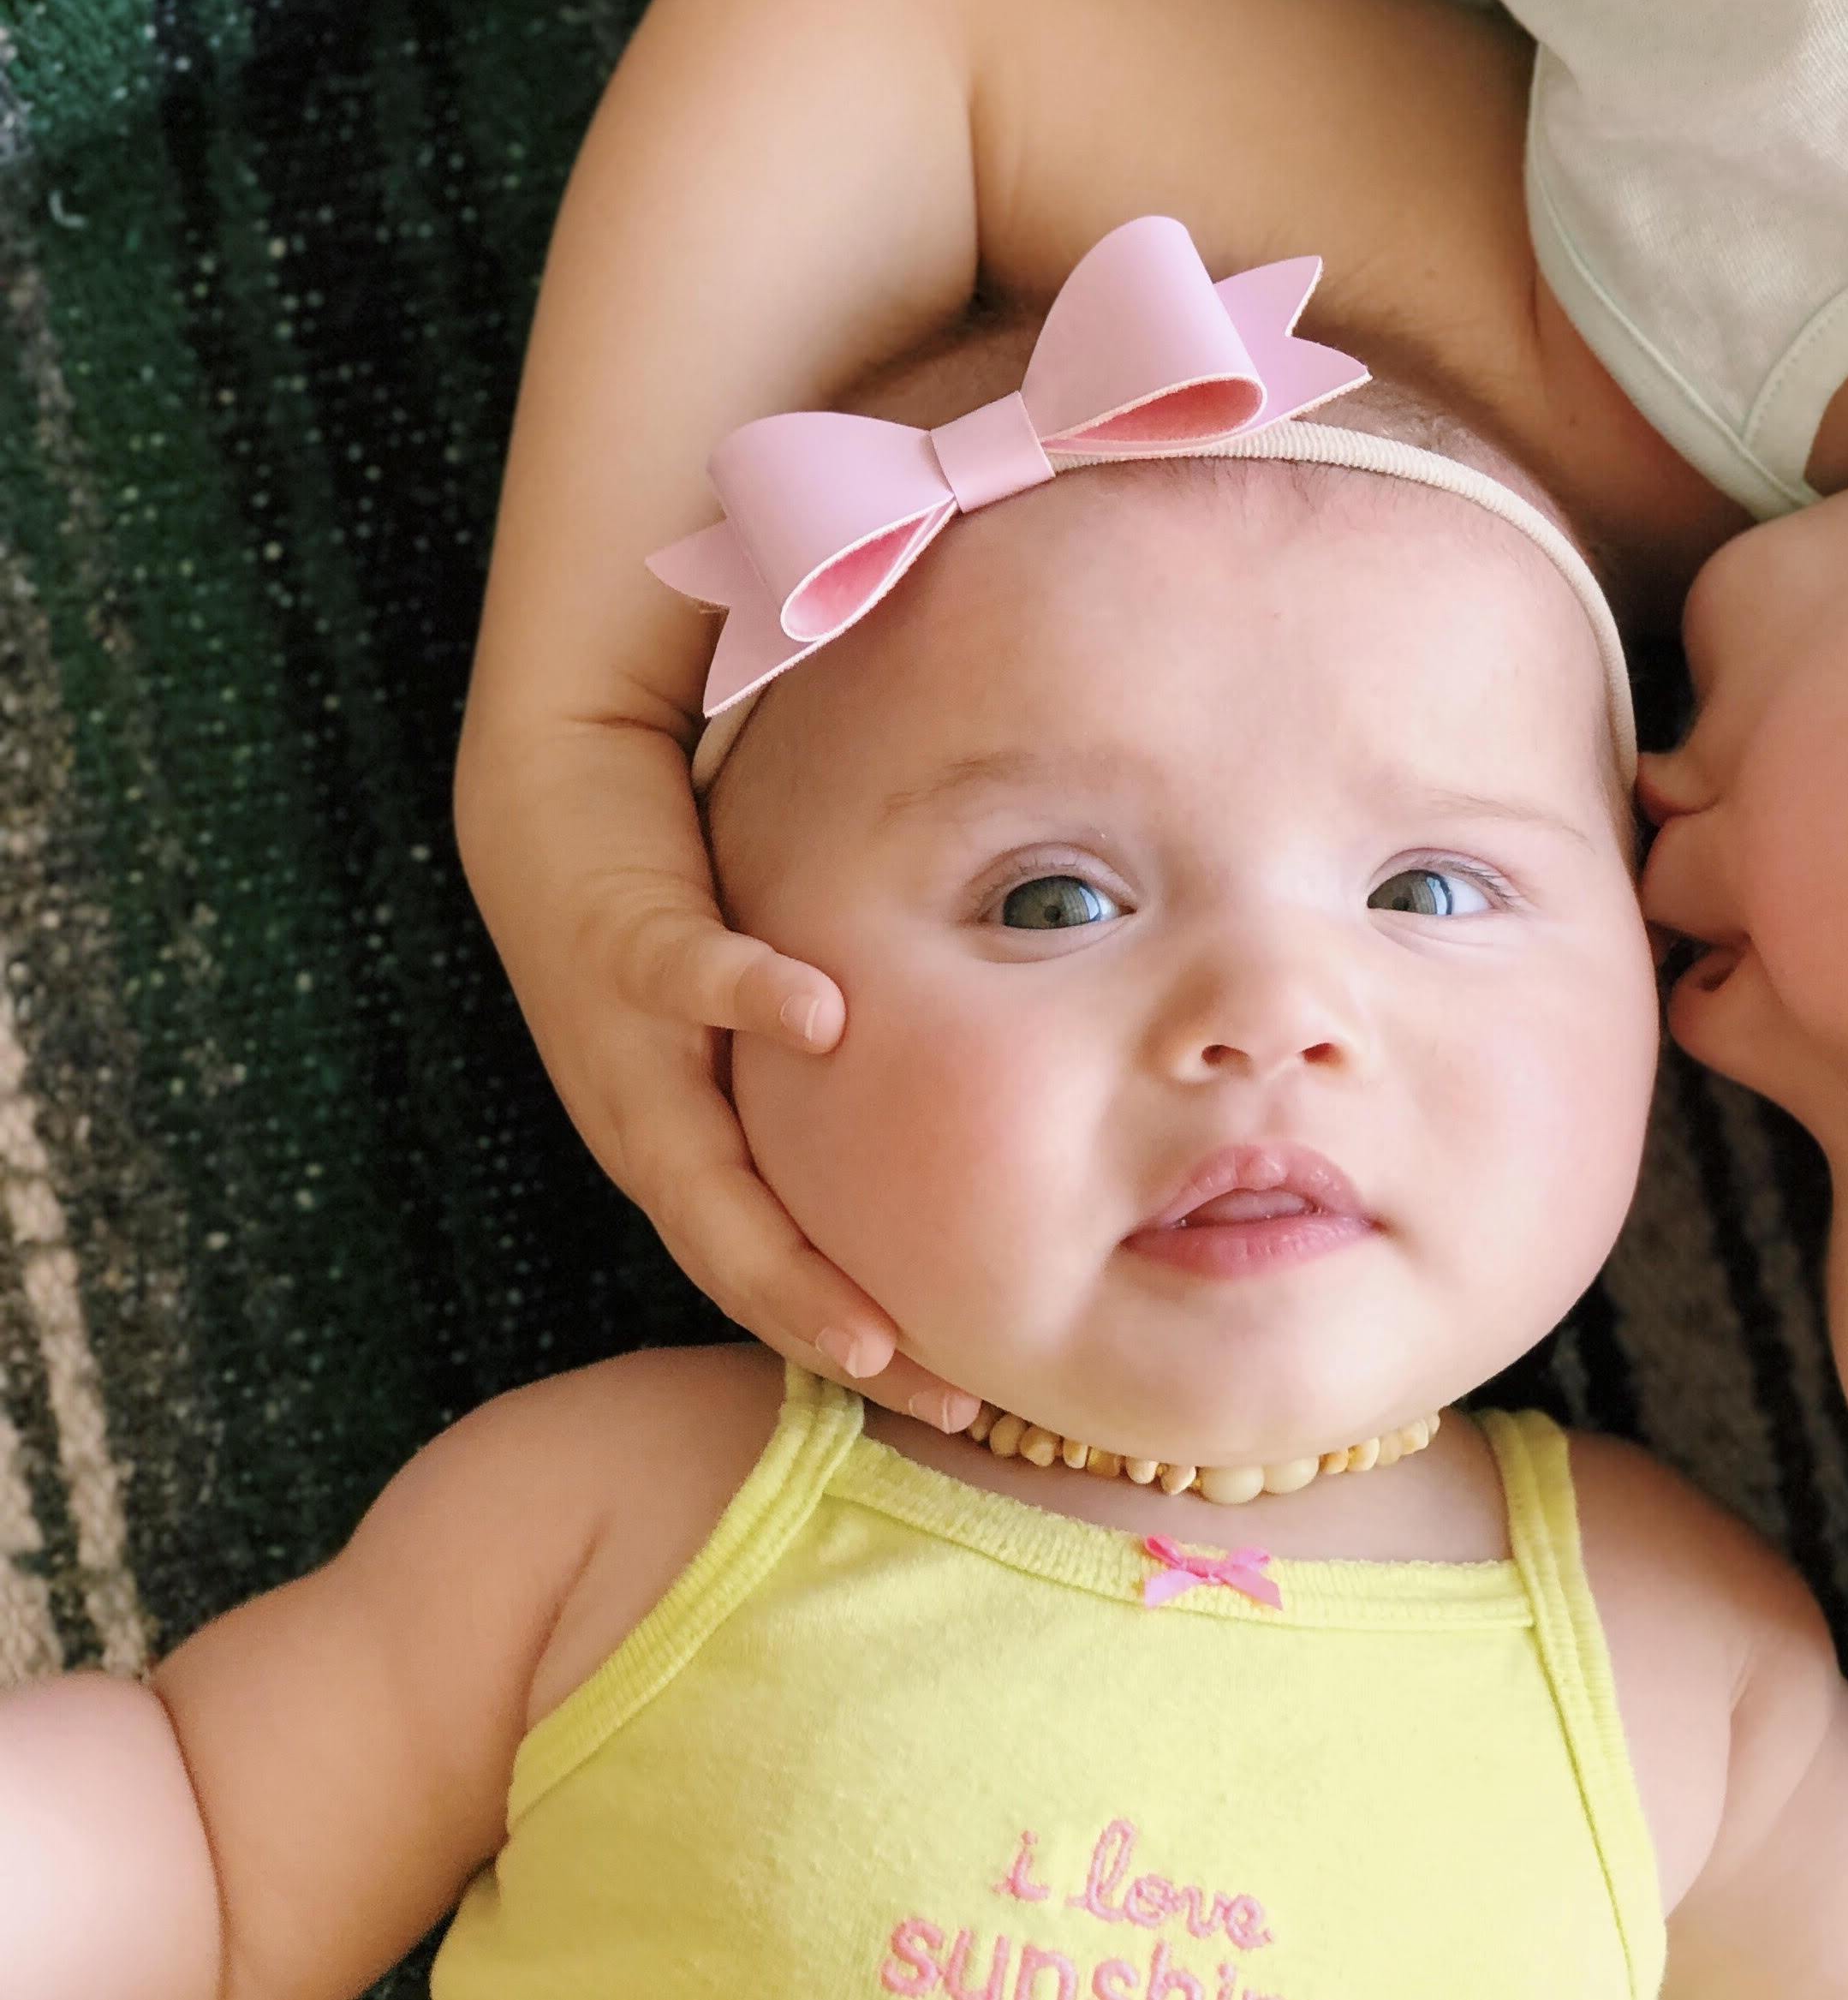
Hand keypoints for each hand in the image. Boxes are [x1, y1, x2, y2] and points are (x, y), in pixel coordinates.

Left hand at [455, 707, 976, 1429]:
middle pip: (736, 1264)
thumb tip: (947, 1131)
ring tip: (868, 1319)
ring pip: (698, 1174)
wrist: (547, 790)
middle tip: (938, 1401)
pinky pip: (691, 974)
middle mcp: (642, 1125)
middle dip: (834, 1337)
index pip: (766, 1279)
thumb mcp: (751, 1028)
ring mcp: (624, 1044)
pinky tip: (823, 1012)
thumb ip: (830, 1088)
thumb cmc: (678, 907)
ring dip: (781, 1253)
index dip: (853, 1343)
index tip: (954, 1403)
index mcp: (677, 1152)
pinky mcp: (621, 937)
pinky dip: (752, 998)